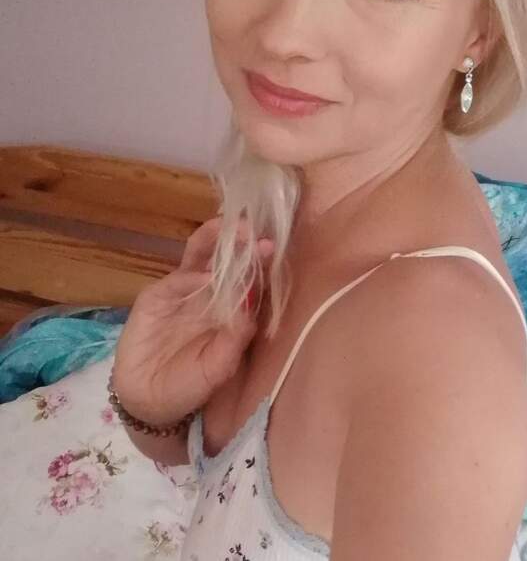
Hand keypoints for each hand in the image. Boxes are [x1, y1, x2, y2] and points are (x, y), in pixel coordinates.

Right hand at [111, 218, 273, 425]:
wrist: (150, 404)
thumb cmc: (191, 385)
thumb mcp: (220, 367)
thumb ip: (237, 338)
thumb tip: (252, 303)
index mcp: (231, 308)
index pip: (248, 277)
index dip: (259, 263)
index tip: (272, 247)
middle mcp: (209, 294)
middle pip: (224, 258)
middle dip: (238, 241)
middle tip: (252, 229)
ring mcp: (182, 293)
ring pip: (198, 258)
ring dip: (212, 240)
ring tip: (227, 228)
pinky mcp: (156, 298)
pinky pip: (174, 282)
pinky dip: (189, 277)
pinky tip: (203, 276)